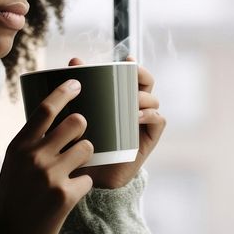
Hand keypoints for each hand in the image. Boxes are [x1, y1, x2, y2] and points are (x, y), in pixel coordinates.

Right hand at [0, 79, 95, 233]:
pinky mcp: (65, 195)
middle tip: (78, 138)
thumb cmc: (12, 199)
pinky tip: (68, 197)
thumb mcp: (12, 165)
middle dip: (81, 128)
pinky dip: (82, 186)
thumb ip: (29, 144)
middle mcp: (33, 156)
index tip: (77, 82)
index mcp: (18, 146)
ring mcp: (50, 175)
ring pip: (86, 147)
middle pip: (75, 123)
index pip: (45, 108)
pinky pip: (88, 178)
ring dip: (85, 157)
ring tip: (73, 170)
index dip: (64, 92)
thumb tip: (53, 120)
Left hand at [71, 55, 166, 188]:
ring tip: (130, 100)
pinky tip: (137, 116)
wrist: (87, 174)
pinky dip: (151, 114)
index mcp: (118, 98)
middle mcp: (133, 108)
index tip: (127, 60)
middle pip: (147, 84)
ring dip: (144, 96)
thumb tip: (75, 60)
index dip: (134, 66)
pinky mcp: (147, 139)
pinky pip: (159, 120)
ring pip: (153, 100)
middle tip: (131, 75)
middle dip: (142, 76)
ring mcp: (142, 123)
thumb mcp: (75, 113)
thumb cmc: (79, 141)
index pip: (133, 76)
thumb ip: (76, 87)